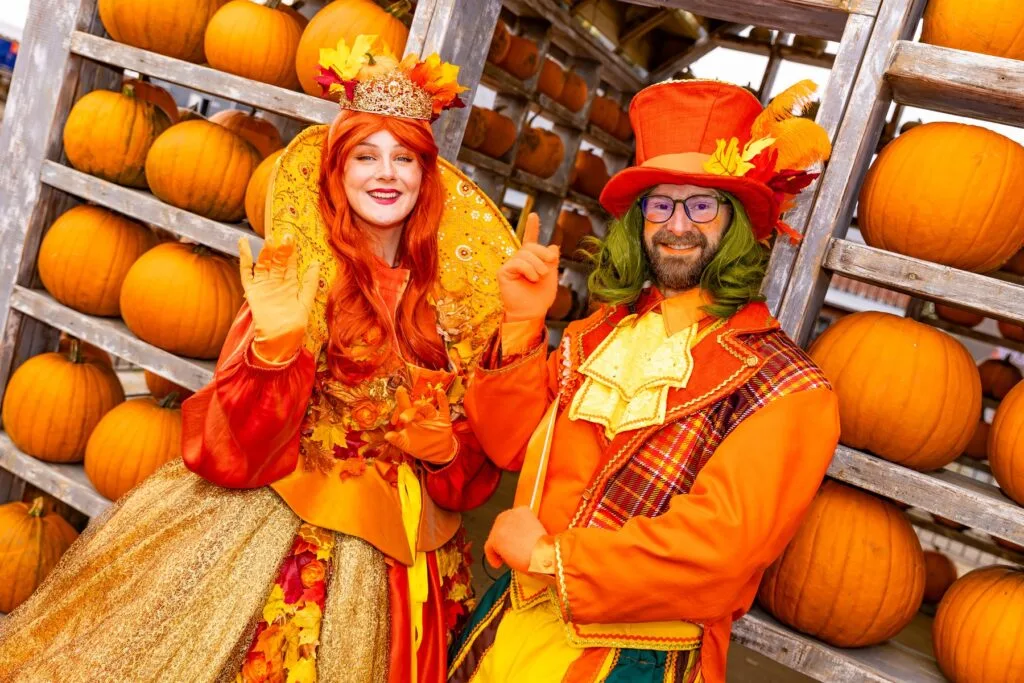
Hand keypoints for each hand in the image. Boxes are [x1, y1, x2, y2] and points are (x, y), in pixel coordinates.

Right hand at [239, 234, 319, 362]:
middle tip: (284, 236)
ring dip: (265, 251)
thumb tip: (316, 263)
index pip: (290, 263)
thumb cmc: (295, 324)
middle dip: (280, 249)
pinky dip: (244, 258)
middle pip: (277, 261)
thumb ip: (309, 283)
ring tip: (269, 239)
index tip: (292, 237)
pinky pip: (246, 272)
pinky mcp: (252, 291)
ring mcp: (264, 285)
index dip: (291, 251)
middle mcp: (276, 282)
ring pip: (263, 263)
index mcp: (290, 284)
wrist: (279, 339)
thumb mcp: (305, 301)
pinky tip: (243, 244)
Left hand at [384, 387, 456, 465]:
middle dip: (409, 412)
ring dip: (423, 405)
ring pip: (428, 408)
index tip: (399, 390)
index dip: (401, 400)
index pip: (404, 409)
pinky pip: (444, 408)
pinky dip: (443, 400)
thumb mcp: (407, 445)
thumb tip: (386, 436)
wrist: (437, 453)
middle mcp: (421, 416)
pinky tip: (440, 392)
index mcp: (411, 420)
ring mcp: (432, 417)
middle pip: (415, 410)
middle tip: (403, 417)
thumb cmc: (420, 447)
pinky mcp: (443, 420)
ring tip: (417, 404)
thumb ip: (397, 440)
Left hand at [484, 505, 546, 571]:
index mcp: (522, 510)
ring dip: (499, 548)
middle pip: (499, 526)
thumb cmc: (545, 548)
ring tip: (507, 558)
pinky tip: (498, 564)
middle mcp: (510, 513)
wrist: (545, 555)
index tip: (514, 541)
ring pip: (494, 537)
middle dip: (503, 539)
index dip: (511, 532)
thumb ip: (522, 529)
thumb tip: (513, 539)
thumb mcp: (535, 531)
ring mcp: (501, 525)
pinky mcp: (496, 537)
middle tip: (508, 551)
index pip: (510, 519)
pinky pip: (489, 549)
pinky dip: (492, 557)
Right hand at [498, 213, 559, 322]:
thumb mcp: (551, 276)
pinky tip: (531, 278)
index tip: (534, 215)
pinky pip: (518, 263)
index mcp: (531, 260)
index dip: (532, 227)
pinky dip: (528, 270)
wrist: (532, 312)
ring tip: (540, 277)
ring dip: (537, 265)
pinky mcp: (503, 272)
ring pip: (525, 254)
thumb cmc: (541, 297)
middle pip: (530, 246)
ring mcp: (510, 265)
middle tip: (551, 264)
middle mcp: (519, 260)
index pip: (530, 240)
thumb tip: (553, 246)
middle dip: (543, 253)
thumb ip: (551, 260)